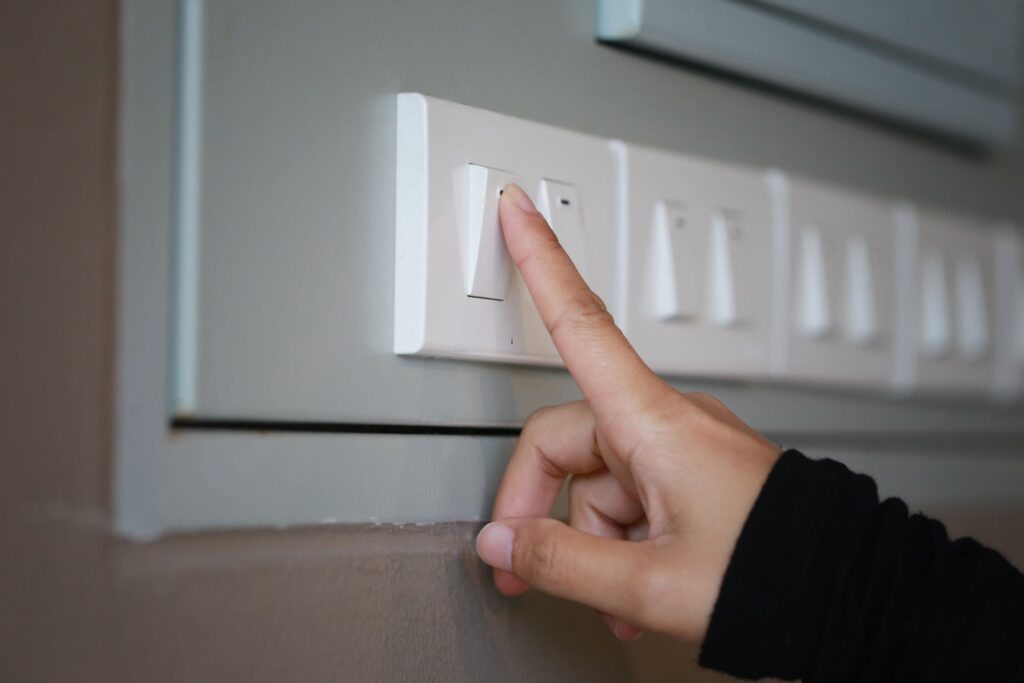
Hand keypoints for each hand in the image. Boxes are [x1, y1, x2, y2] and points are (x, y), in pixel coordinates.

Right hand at [475, 184, 781, 642]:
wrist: (858, 600)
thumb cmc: (779, 575)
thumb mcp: (651, 583)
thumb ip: (562, 560)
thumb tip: (504, 543)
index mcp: (654, 423)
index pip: (581, 323)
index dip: (540, 262)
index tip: (517, 209)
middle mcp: (668, 422)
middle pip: (566, 440)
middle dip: (539, 507)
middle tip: (525, 566)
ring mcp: (685, 449)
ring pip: (599, 479)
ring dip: (591, 540)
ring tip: (618, 598)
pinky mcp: (700, 475)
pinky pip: (637, 494)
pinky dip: (623, 541)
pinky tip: (636, 587)